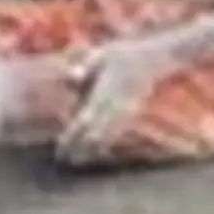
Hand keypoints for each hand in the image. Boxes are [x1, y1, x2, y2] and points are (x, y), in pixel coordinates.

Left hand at [55, 42, 162, 163]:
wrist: (153, 58)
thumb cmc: (123, 53)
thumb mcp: (102, 53)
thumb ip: (87, 64)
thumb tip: (72, 76)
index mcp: (105, 92)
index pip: (85, 119)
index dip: (72, 135)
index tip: (60, 147)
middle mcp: (115, 106)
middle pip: (95, 133)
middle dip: (80, 147)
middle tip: (64, 159)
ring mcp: (126, 111)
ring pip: (108, 136)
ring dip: (93, 149)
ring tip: (78, 160)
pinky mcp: (133, 112)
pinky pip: (118, 132)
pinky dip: (107, 143)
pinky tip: (100, 150)